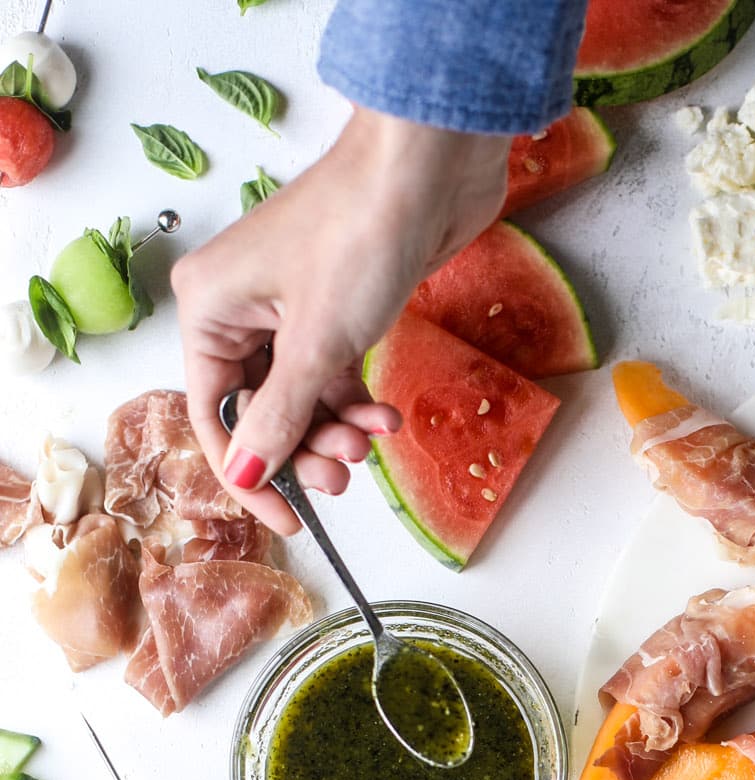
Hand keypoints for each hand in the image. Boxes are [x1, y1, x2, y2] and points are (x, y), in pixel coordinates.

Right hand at [173, 108, 510, 535]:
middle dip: (302, 452)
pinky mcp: (336, 306)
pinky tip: (386, 419)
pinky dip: (357, 404)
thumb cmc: (361, 231)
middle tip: (344, 477)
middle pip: (258, 412)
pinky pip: (332, 376)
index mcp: (209, 308)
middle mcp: (239, 307)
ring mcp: (288, 306)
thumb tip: (249, 476)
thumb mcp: (316, 344)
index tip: (289, 521)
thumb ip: (281, 418)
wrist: (426, 165)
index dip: (249, 477)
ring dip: (336, 432)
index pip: (213, 415)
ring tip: (371, 442)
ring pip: (300, 399)